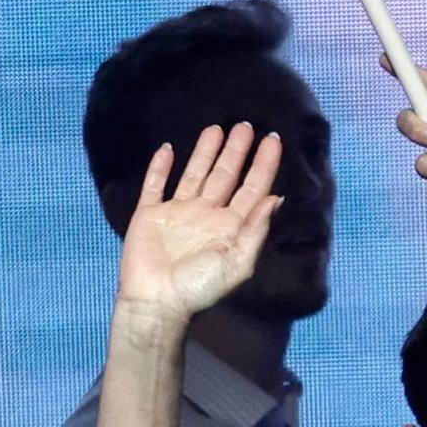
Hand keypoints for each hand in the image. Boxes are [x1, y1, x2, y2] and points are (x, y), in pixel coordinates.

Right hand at [114, 123, 283, 323]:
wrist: (158, 300)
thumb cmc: (201, 287)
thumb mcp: (238, 261)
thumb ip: (255, 229)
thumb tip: (276, 198)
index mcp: (231, 226)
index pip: (252, 188)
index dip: (263, 165)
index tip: (273, 140)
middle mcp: (207, 215)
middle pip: (225, 175)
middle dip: (237, 151)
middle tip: (246, 125)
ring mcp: (178, 213)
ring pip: (194, 173)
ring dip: (205, 152)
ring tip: (216, 129)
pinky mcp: (150, 214)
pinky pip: (155, 185)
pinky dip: (160, 167)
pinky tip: (167, 148)